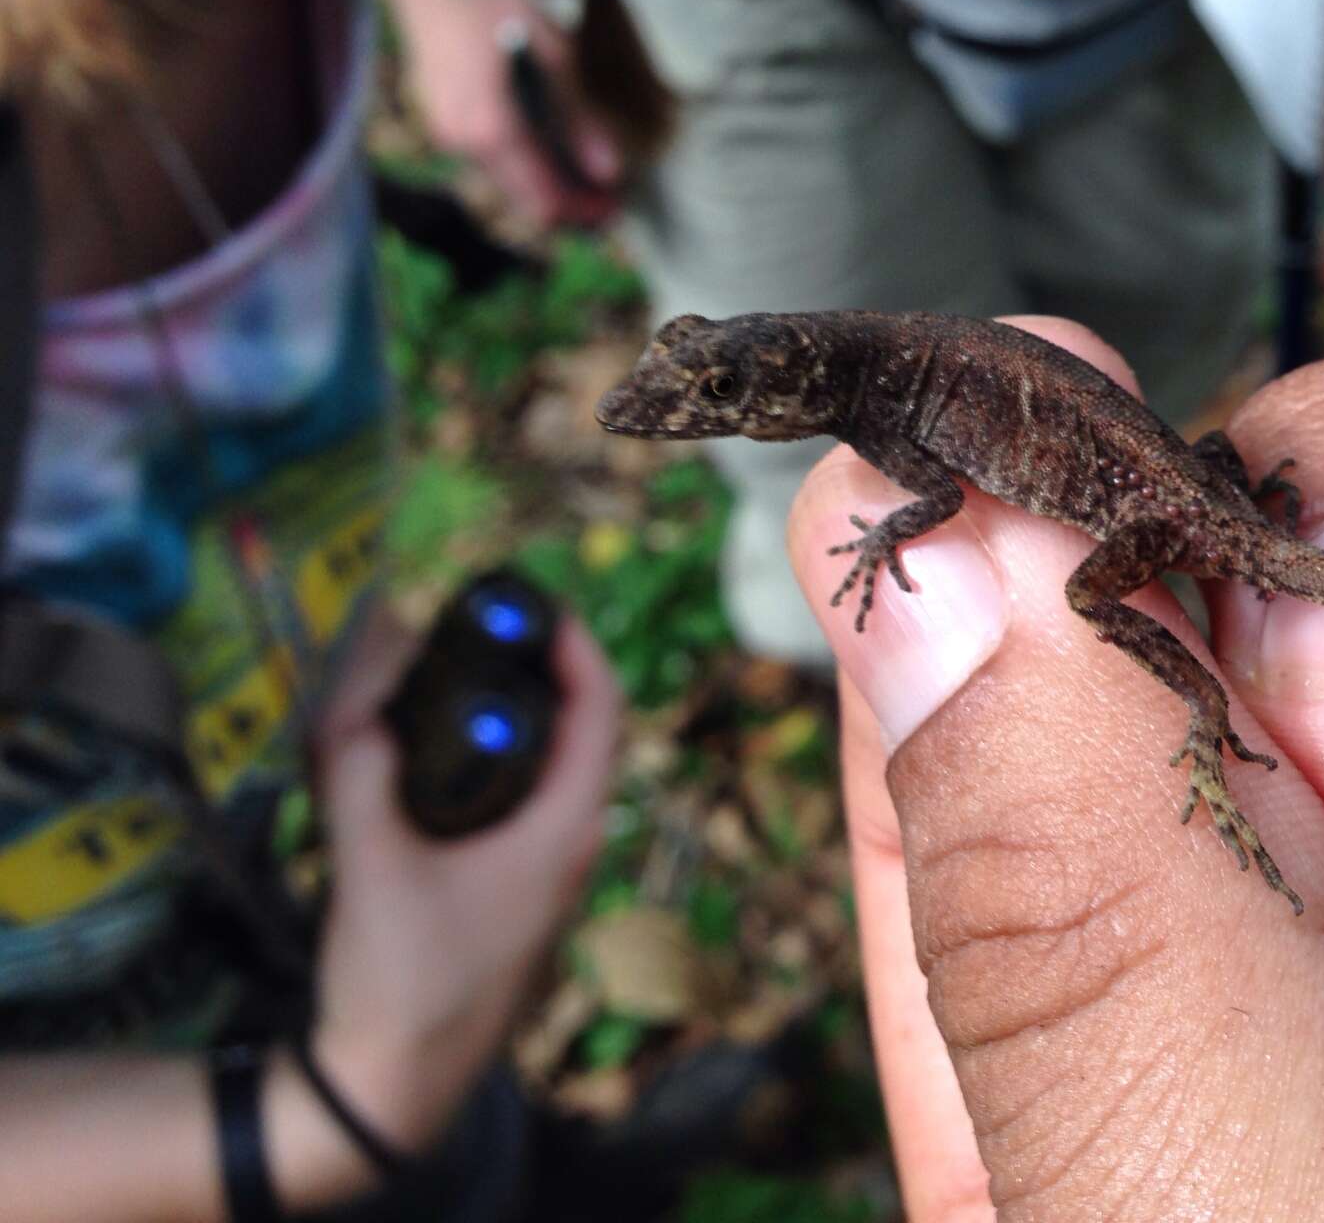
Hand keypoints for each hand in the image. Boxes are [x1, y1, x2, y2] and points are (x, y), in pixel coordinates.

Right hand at [308, 610, 620, 1154]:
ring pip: (554, 773)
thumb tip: (352, 704)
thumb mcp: (370, 862)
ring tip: (461, 676)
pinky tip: (443, 757)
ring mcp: (550, 878)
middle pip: (581, 734)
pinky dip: (498, 765)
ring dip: (518, 720)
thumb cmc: (399, 983)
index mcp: (563, 833)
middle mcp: (573, 850)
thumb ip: (356, 772)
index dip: (578, 648)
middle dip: (540, 673)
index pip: (602, 713)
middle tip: (487, 631)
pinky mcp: (519, 897)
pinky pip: (527, 806)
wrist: (394, 1086)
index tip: (538, 606)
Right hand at [384, 0, 624, 227]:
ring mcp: (444, 131)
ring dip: (548, 184)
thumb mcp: (552, 52)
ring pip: (505, 181)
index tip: (618, 212)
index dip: (584, 213)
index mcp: (489, 133)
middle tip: (611, 200)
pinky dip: (526, 163)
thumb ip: (579, 118)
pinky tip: (554, 149)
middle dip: (569, 204)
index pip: (542, 202)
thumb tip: (609, 173)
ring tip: (591, 177)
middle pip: (522, 200)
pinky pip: (490, 158)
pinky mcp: (441, 115)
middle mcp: (460, 144)